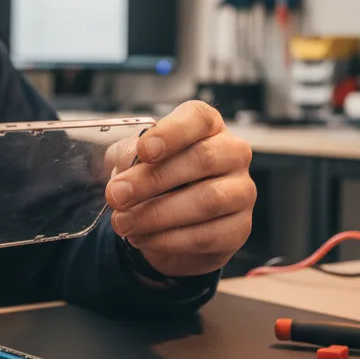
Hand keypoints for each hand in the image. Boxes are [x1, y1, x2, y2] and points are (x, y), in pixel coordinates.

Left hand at [104, 101, 254, 277]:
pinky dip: (168, 240)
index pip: (199, 118)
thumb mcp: (133, 158)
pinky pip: (207, 235)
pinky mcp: (240, 228)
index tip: (143, 150)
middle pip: (201, 159)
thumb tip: (124, 172)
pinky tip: (143, 238)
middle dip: (152, 180)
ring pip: (206, 201)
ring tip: (123, 223)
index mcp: (207, 126)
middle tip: (117, 195)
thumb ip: (127, 157)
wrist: (171, 224)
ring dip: (157, 214)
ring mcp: (242, 191)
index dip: (171, 133)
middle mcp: (233, 153)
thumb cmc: (155, 178)